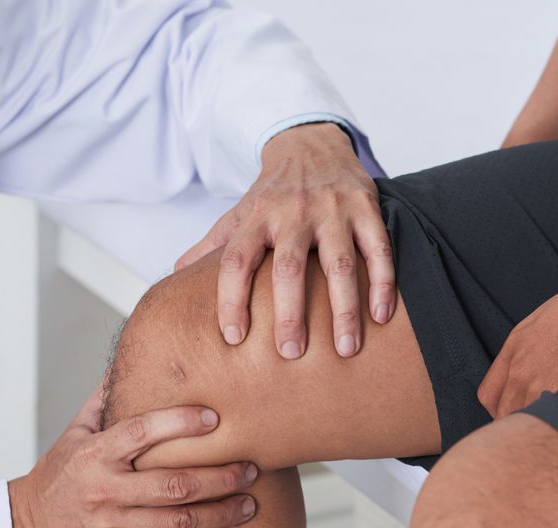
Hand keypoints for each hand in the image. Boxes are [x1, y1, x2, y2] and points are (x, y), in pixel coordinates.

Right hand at [8, 388, 257, 527]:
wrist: (29, 525)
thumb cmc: (61, 472)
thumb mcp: (76, 431)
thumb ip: (106, 400)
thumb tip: (131, 357)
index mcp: (96, 454)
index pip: (141, 433)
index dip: (179, 423)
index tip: (216, 417)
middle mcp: (105, 490)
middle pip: (172, 484)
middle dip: (219, 476)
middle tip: (251, 467)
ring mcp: (114, 525)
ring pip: (179, 521)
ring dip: (222, 513)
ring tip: (252, 502)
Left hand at [176, 122, 394, 359]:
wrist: (312, 144)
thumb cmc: (273, 195)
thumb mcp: (239, 214)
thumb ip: (212, 247)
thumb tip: (174, 277)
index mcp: (256, 218)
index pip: (235, 261)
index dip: (230, 300)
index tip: (233, 339)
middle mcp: (293, 213)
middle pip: (289, 268)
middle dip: (290, 313)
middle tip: (290, 353)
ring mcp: (332, 211)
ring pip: (340, 264)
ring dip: (344, 309)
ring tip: (347, 350)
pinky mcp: (365, 209)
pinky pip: (378, 250)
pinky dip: (383, 284)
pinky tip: (381, 317)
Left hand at [478, 258, 557, 417]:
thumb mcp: (550, 319)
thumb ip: (534, 346)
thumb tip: (537, 365)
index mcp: (516, 346)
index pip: (489, 395)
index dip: (501, 409)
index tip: (516, 414)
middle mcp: (522, 370)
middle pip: (505, 415)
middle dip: (519, 423)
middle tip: (540, 428)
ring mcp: (543, 386)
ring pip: (529, 423)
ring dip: (542, 428)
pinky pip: (554, 424)